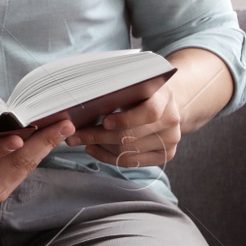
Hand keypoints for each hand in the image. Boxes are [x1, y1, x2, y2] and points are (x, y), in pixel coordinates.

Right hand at [0, 110, 74, 203]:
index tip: (19, 138)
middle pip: (14, 163)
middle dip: (42, 143)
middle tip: (63, 124)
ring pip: (24, 167)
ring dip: (46, 147)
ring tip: (65, 126)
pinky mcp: (1, 190)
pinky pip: (24, 170)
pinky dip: (40, 154)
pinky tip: (53, 137)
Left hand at [66, 83, 182, 166]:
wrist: (165, 102)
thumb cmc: (139, 90)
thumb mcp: (131, 83)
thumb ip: (115, 91)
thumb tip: (83, 104)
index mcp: (164, 96)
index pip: (150, 113)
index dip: (126, 120)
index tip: (104, 121)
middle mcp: (171, 120)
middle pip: (132, 136)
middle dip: (98, 136)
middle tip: (74, 135)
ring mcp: (171, 139)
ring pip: (128, 151)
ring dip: (100, 147)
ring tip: (80, 141)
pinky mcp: (166, 154)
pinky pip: (133, 162)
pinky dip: (108, 157)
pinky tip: (93, 149)